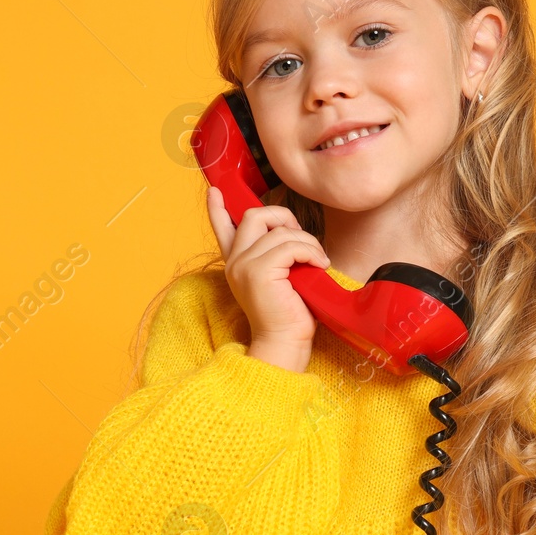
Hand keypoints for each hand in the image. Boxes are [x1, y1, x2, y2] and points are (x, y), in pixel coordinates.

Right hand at [205, 186, 328, 370]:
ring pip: (280, 231)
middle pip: (255, 215)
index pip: (223, 228)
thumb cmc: (289, 314)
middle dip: (284, 217)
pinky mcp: (259, 271)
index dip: (217, 208)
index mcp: (237, 262)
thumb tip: (290, 231)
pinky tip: (320, 266)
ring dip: (308, 242)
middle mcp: (235, 261)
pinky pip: (291, 246)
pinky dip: (311, 251)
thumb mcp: (281, 278)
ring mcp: (244, 265)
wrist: (285, 342)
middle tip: (303, 238)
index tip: (215, 191)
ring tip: (318, 262)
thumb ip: (277, 255)